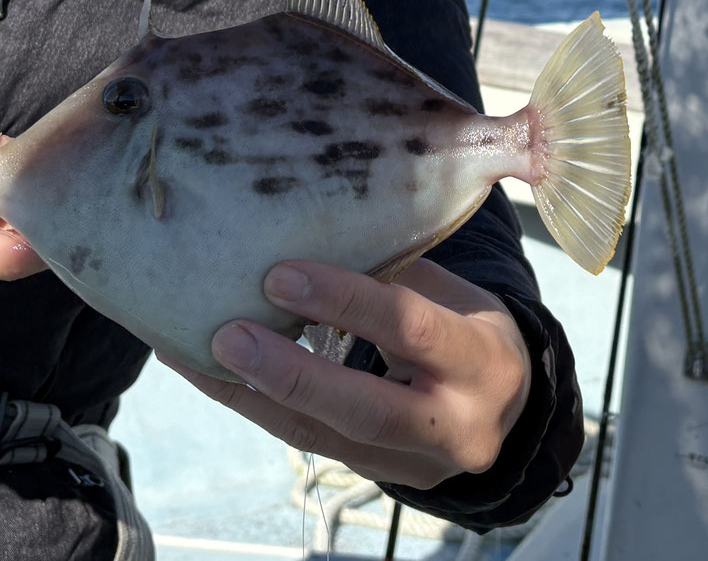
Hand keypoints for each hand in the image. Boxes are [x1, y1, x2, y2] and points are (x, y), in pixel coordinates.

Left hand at [168, 257, 531, 488]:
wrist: (510, 410)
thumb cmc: (471, 331)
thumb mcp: (455, 297)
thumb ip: (396, 273)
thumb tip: (313, 231)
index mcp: (482, 361)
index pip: (409, 326)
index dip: (344, 300)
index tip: (280, 275)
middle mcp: (455, 425)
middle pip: (362, 408)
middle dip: (288, 373)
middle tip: (227, 336)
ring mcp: (415, 464)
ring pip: (322, 437)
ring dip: (253, 395)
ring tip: (198, 354)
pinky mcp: (376, 477)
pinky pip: (308, 444)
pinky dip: (257, 407)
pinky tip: (215, 378)